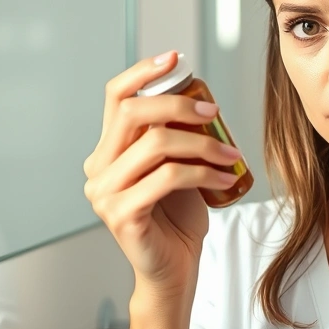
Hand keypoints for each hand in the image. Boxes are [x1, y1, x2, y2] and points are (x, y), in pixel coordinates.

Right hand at [83, 51, 242, 296]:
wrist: (174, 270)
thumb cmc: (176, 217)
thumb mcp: (177, 166)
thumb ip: (175, 135)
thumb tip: (200, 99)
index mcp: (107, 151)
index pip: (116, 97)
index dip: (143, 72)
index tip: (176, 58)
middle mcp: (98, 169)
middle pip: (134, 114)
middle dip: (180, 105)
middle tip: (214, 114)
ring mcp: (105, 194)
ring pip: (156, 145)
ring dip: (203, 144)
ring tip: (231, 155)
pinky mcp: (122, 215)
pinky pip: (168, 177)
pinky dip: (204, 172)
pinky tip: (226, 177)